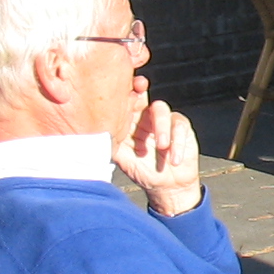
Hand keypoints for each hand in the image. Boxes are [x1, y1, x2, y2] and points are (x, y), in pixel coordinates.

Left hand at [113, 98, 202, 216]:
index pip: (122, 104)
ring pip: (161, 110)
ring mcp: (163, 121)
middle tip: (140, 87)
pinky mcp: (181, 128)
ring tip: (162, 147)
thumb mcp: (123, 159)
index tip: (116, 90)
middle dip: (140, 88)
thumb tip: (92, 135)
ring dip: (161, 127)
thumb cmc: (143, 172)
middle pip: (142, 96)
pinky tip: (174, 159)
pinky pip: (179, 126)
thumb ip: (111, 144)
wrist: (167, 187)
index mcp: (128, 123)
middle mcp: (145, 118)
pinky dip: (177, 143)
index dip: (120, 94)